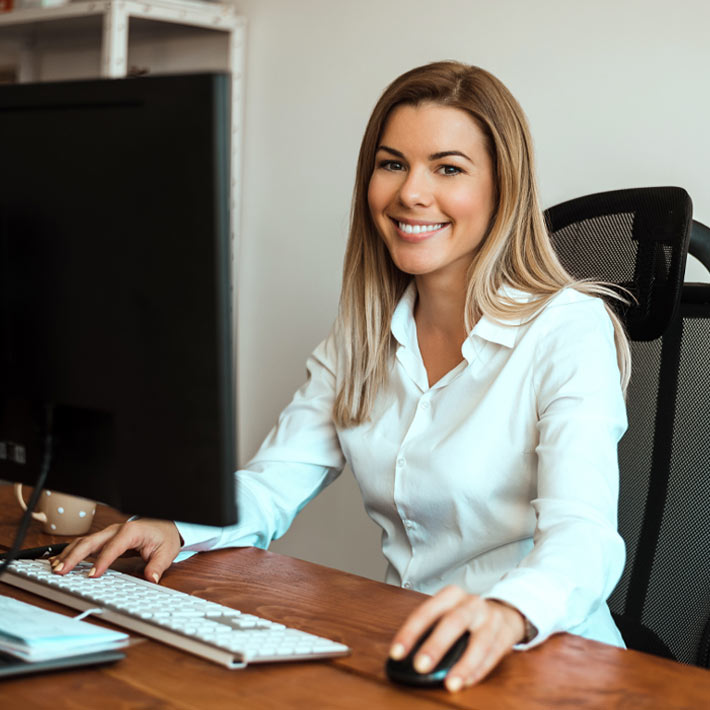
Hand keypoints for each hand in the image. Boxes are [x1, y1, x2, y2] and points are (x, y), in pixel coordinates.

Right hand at [49, 519, 181, 583]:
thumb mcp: (166, 552)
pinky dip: (72, 552)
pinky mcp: (105, 539)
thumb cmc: (163, 537)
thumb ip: (157, 565)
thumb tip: (151, 578)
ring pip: (84, 541)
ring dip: (69, 554)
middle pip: (91, 541)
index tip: (92, 575)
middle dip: (75, 555)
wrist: (164, 526)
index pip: (114, 547)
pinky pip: (86, 544)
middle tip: (61, 570)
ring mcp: (109, 534)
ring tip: (55, 568)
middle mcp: (116, 530)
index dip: (102, 561)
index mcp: (131, 531)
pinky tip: (61, 561)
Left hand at [389, 585, 525, 691]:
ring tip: (450, 684)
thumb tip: (404, 656)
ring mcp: (491, 618)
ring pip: (479, 641)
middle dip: (436, 645)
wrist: (502, 611)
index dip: (411, 632)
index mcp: (451, 595)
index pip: (427, 611)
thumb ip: (429, 629)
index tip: (397, 653)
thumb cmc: (464, 615)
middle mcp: (472, 603)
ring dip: (464, 665)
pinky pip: (493, 655)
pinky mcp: (505, 635)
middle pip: (454, 622)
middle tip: (421, 667)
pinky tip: (467, 682)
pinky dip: (479, 671)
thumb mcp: (447, 612)